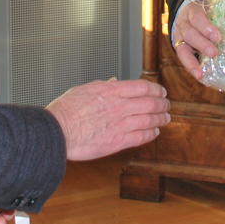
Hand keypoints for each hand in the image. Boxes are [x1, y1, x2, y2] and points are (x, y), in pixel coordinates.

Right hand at [47, 78, 169, 160]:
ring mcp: (120, 124)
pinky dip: (151, 134)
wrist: (57, 131)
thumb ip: (103, 86)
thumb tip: (113, 81)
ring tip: (166, 118)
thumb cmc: (66, 110)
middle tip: (167, 105)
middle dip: (163, 104)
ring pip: (150, 120)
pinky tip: (154, 132)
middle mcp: (119, 106)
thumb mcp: (85, 89)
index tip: (161, 92)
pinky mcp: (117, 142)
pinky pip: (141, 137)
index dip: (156, 89)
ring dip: (161, 119)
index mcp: (111, 90)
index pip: (142, 87)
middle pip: (151, 103)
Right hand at [171, 0, 221, 80]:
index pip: (197, 18)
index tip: (218, 37)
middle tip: (214, 53)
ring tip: (200, 73)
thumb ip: (223, 10)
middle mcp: (183, 25)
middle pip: (190, 34)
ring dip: (193, 62)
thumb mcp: (210, 5)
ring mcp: (179, 38)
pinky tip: (199, 76)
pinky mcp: (179, 48)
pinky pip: (183, 59)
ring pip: (182, 50)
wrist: (186, 12)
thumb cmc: (204, 10)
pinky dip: (191, 68)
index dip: (206, 28)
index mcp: (192, 11)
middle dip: (202, 45)